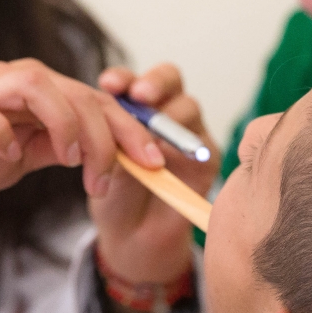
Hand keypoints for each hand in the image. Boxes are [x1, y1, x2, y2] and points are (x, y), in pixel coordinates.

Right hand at [0, 59, 165, 199]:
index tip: (154, 163)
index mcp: (42, 92)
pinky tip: (10, 156)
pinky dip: (2, 132)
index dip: (131, 130)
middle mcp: (19, 80)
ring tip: (71, 163)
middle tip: (113, 177)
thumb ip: (62, 149)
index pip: (99, 102)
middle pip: (79, 93)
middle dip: (107, 136)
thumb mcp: (27, 157)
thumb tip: (110, 157)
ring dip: (65, 126)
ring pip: (40, 87)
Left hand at [88, 63, 218, 284]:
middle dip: (155, 82)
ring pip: (189, 106)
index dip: (124, 77)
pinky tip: (167, 156)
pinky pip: (204, 144)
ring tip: (148, 133)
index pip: (134, 80)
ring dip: (168, 115)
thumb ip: (111, 134)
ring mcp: (189, 134)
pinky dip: (187, 146)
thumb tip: (111, 109)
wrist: (132, 235)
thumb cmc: (114, 193)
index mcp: (137, 107)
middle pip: (170, 79)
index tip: (107, 84)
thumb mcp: (104, 160)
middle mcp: (166, 113)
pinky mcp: (208, 160)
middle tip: (139, 95)